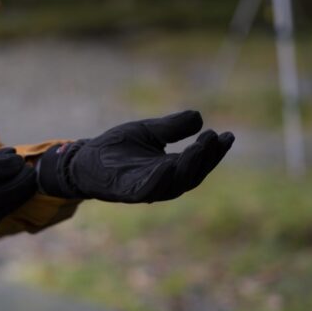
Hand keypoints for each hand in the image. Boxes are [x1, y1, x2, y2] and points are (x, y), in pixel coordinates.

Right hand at [0, 147, 36, 235]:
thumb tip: (13, 156)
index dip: (11, 165)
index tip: (19, 160)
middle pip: (2, 194)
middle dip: (21, 183)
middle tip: (31, 174)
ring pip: (1, 210)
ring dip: (17, 198)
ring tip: (26, 186)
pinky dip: (5, 209)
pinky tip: (11, 199)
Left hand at [36, 111, 233, 202]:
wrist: (84, 160)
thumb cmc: (116, 148)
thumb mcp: (149, 131)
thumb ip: (172, 127)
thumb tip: (199, 117)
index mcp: (169, 169)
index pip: (198, 162)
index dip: (214, 151)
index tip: (227, 135)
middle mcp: (162, 182)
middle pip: (193, 174)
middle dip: (207, 157)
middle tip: (216, 137)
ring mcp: (147, 189)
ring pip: (177, 182)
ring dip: (191, 165)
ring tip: (202, 145)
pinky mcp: (129, 193)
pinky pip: (150, 189)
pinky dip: (162, 179)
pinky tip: (171, 165)